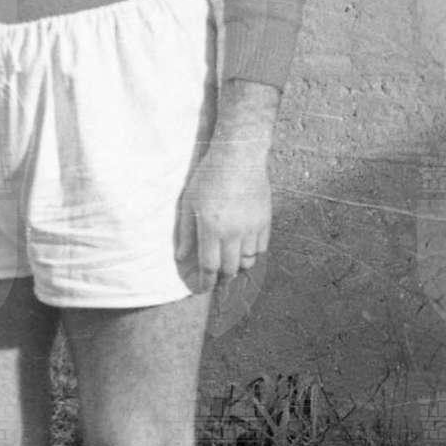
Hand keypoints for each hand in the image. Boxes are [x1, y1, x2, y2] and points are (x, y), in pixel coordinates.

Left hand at [174, 144, 271, 291]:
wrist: (239, 155)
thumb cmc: (209, 176)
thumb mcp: (189, 202)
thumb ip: (186, 232)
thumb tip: (181, 257)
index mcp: (211, 229)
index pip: (209, 267)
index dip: (205, 283)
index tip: (201, 290)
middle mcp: (234, 232)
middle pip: (230, 270)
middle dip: (221, 279)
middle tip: (214, 279)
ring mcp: (252, 227)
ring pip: (247, 261)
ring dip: (236, 266)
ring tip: (228, 263)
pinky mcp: (265, 221)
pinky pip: (261, 248)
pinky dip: (251, 253)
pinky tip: (242, 248)